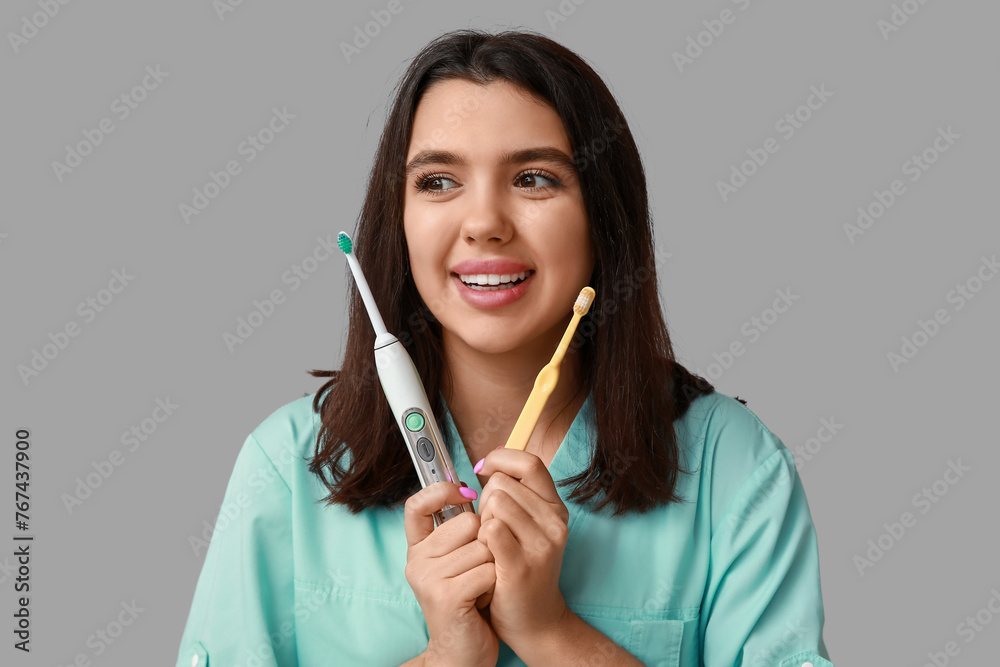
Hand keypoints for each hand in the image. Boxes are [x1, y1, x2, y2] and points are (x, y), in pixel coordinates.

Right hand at [403, 482, 498, 666]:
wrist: (463, 653)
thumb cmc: (469, 602)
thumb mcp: (458, 562)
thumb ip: (458, 531)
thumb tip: (472, 488)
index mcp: (418, 548)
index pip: (416, 505)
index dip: (440, 491)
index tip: (465, 492)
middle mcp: (417, 561)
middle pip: (468, 522)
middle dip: (486, 542)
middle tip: (479, 570)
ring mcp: (428, 578)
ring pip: (483, 546)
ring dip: (494, 566)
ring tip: (482, 587)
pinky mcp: (446, 596)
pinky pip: (488, 570)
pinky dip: (495, 584)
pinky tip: (484, 599)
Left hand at [474, 448, 571, 651]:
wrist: (536, 622)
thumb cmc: (522, 570)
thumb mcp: (529, 528)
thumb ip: (515, 496)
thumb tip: (488, 464)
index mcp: (555, 509)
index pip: (530, 463)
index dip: (502, 459)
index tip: (484, 469)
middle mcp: (555, 522)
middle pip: (502, 484)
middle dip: (486, 501)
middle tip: (491, 529)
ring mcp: (542, 544)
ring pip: (495, 503)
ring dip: (482, 521)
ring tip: (490, 545)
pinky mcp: (522, 564)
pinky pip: (490, 529)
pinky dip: (480, 539)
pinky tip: (487, 556)